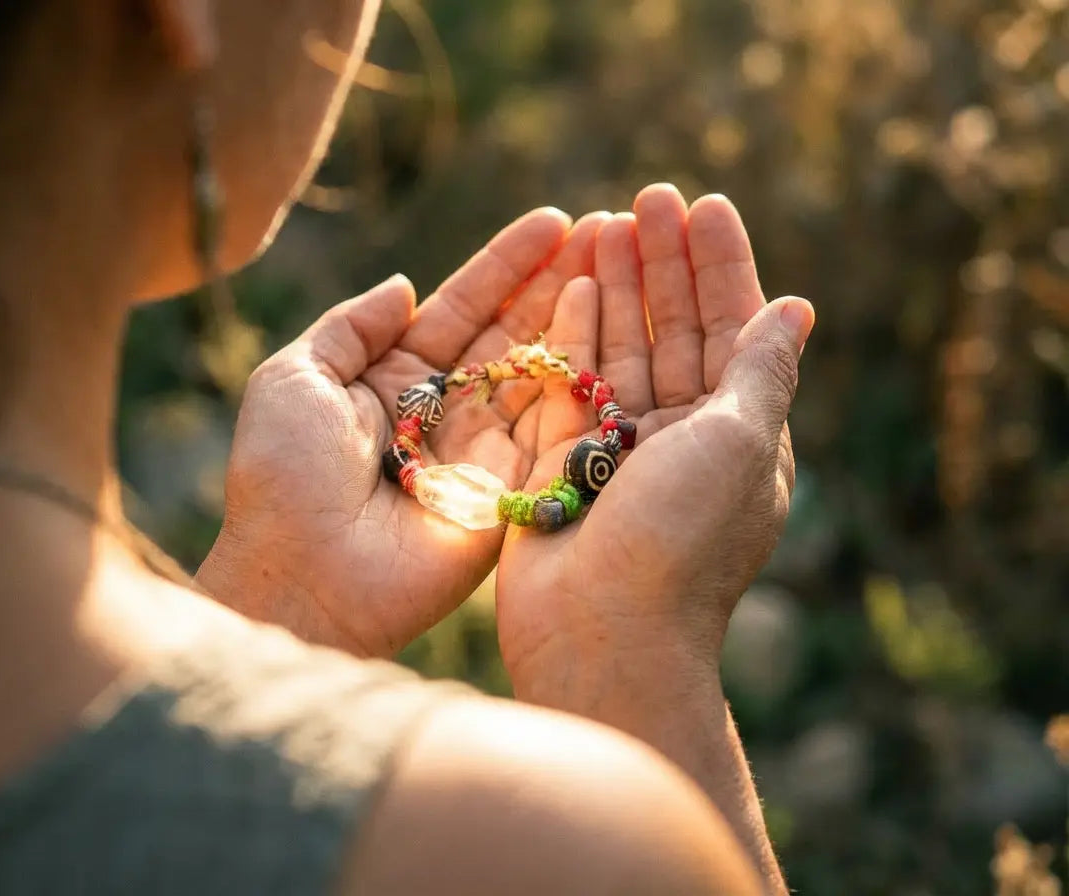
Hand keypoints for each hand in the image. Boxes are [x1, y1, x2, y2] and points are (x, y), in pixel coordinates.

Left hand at [197, 208, 608, 656]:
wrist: (301, 574)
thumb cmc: (282, 477)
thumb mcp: (294, 380)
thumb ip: (349, 328)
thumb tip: (404, 284)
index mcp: (395, 382)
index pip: (463, 309)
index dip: (507, 265)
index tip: (555, 221)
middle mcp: (448, 412)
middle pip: (515, 333)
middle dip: (560, 281)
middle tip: (611, 228)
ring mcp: (486, 452)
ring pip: (545, 371)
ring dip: (585, 315)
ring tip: (627, 260)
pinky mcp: (514, 491)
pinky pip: (557, 423)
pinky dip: (585, 373)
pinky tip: (611, 326)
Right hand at [495, 187, 814, 705]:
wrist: (601, 629)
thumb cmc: (682, 539)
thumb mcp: (740, 444)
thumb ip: (762, 372)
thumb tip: (797, 308)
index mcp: (737, 435)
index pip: (733, 331)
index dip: (721, 266)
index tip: (704, 204)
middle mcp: (682, 437)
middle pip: (673, 331)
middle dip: (663, 264)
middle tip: (648, 197)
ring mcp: (619, 449)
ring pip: (620, 351)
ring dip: (615, 287)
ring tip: (602, 222)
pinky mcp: (565, 460)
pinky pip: (570, 384)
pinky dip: (572, 333)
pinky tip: (569, 283)